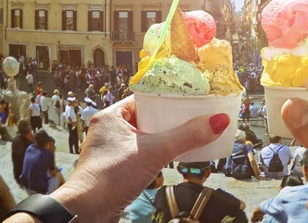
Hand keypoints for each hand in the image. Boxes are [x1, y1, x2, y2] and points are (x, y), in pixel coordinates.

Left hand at [49, 95, 230, 222]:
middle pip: (148, 116)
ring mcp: (111, 149)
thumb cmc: (113, 176)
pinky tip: (172, 156)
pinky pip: (142, 153)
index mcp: (112, 115)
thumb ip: (187, 136)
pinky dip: (157, 153)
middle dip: (171, 119)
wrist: (87, 212)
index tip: (189, 98)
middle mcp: (110, 129)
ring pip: (145, 136)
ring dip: (165, 137)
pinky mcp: (116, 167)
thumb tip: (220, 120)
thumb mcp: (155, 151)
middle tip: (194, 116)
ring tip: (188, 135)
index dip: (168, 98)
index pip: (145, 98)